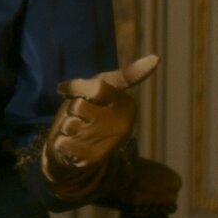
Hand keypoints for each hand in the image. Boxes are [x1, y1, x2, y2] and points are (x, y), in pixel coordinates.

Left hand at [44, 54, 157, 198]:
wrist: (77, 150)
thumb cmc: (89, 110)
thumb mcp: (102, 86)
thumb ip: (121, 75)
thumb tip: (157, 58)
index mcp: (126, 104)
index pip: (97, 87)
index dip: (76, 87)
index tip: (71, 88)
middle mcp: (123, 124)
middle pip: (79, 105)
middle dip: (71, 109)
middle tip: (80, 116)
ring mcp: (108, 143)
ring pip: (70, 123)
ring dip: (66, 126)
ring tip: (77, 130)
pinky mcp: (93, 158)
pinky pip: (64, 141)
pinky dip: (61, 142)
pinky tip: (72, 145)